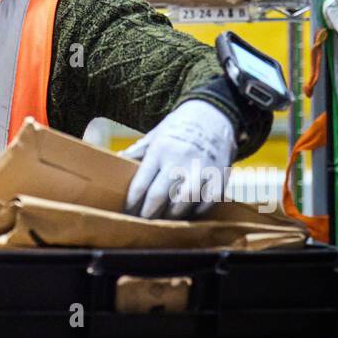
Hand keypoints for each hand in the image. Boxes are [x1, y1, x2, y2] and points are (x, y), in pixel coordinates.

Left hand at [121, 100, 236, 219]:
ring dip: (172, 216)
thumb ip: (139, 151)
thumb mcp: (156, 135)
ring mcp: (201, 169)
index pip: (142, 183)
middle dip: (149, 213)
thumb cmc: (179, 127)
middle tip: (143, 223)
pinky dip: (197, 211)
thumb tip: (118, 161)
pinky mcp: (219, 175)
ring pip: (184, 202)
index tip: (128, 212)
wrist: (213, 114)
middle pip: (160, 196)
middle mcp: (180, 160)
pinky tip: (188, 214)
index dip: (133, 202)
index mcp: (160, 150)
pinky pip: (207, 201)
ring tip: (164, 221)